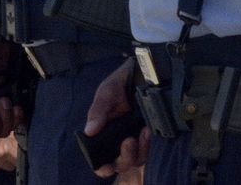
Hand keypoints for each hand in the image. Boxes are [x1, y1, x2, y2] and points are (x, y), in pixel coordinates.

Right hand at [84, 58, 145, 177]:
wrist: (144, 72)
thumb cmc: (121, 82)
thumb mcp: (106, 94)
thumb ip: (97, 112)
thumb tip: (89, 131)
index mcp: (104, 131)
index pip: (101, 156)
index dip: (102, 165)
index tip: (105, 168)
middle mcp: (119, 139)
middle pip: (121, 162)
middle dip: (125, 157)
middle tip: (128, 141)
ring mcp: (137, 139)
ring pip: (137, 158)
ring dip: (140, 150)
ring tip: (143, 132)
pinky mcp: (151, 136)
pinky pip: (151, 150)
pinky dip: (149, 144)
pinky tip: (148, 131)